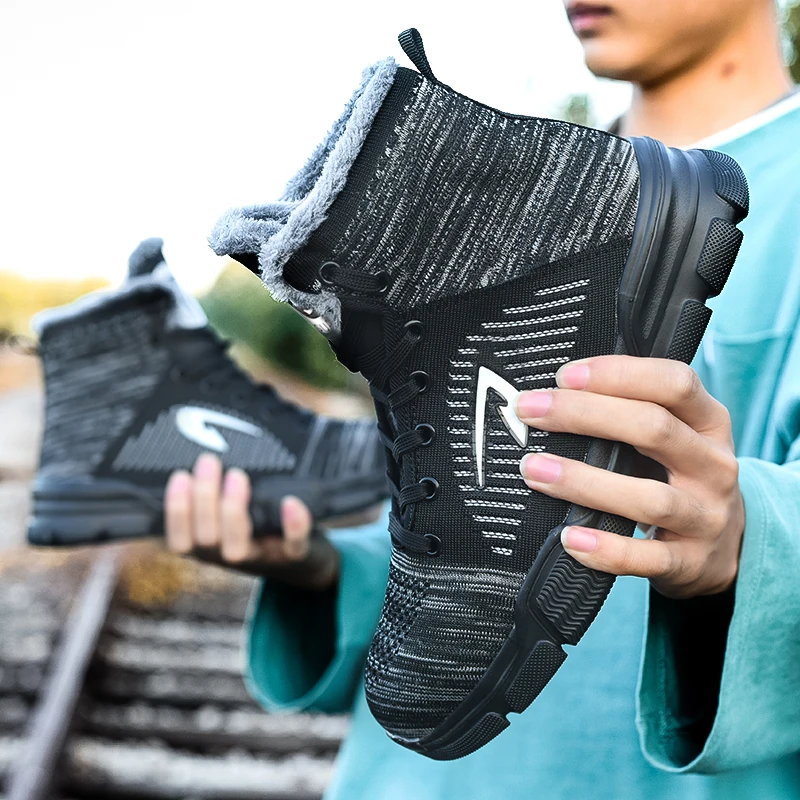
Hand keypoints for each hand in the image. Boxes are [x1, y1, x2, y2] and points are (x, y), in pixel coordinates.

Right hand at [164, 453, 339, 589]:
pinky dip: (292, 525)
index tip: (180, 475)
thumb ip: (212, 492)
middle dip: (204, 498)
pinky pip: (293, 546)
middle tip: (209, 460)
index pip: (179, 540)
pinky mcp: (295, 556)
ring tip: (237, 475)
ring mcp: (262, 558)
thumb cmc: (256, 523)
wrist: (302, 558)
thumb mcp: (228, 512)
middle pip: (206, 539)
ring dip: (233, 511)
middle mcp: (229, 557)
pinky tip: (291, 502)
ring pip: (237, 548)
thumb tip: (194, 441)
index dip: (176, 510)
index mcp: (208, 546)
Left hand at [516, 356, 743, 598]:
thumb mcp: (676, 436)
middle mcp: (715, 466)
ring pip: (649, 499)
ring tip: (534, 470)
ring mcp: (706, 517)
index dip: (618, 374)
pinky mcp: (691, 562)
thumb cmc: (678, 476)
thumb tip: (551, 397)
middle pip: (654, 429)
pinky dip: (606, 549)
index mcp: (710, 422)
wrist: (724, 549)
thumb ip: (631, 413)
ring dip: (584, 482)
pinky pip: (647, 558)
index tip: (564, 375)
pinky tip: (569, 537)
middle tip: (530, 411)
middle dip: (584, 414)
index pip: (673, 383)